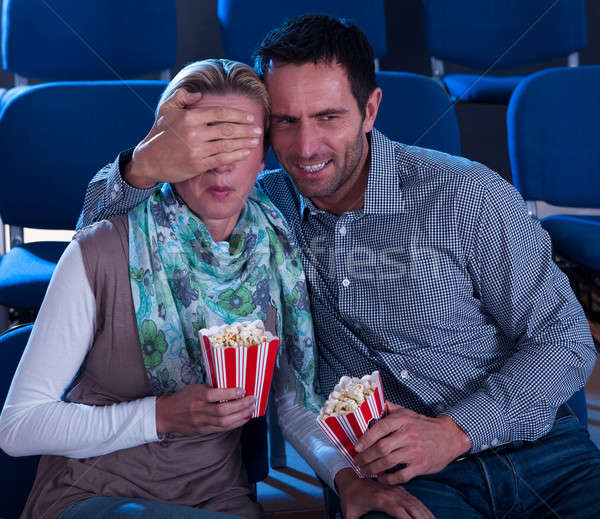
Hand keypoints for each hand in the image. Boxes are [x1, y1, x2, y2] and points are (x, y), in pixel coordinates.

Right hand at [125, 89, 262, 188]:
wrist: (149, 160)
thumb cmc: (160, 134)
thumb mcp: (166, 111)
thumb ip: (182, 98)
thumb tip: (200, 94)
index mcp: (189, 117)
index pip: (220, 113)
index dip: (238, 115)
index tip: (250, 117)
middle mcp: (194, 133)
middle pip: (228, 129)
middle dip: (246, 129)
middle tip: (258, 130)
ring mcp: (197, 150)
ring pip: (228, 145)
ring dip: (245, 143)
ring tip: (255, 141)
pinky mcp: (198, 164)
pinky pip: (222, 159)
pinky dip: (236, 155)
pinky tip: (245, 152)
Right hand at [155, 384, 255, 435]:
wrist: (166, 414)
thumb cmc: (183, 397)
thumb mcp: (195, 388)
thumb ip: (212, 389)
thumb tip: (233, 388)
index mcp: (196, 396)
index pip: (214, 395)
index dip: (230, 393)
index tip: (243, 390)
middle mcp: (198, 410)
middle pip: (222, 411)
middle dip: (240, 406)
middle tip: (252, 400)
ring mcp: (200, 423)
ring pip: (224, 422)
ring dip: (241, 416)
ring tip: (251, 409)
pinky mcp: (203, 431)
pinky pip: (221, 429)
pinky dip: (235, 424)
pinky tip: (243, 418)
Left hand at [334, 468, 434, 518]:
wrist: (350, 479)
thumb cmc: (349, 498)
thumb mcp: (348, 514)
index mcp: (380, 499)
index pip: (400, 512)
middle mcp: (391, 493)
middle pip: (413, 508)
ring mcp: (396, 491)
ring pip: (416, 503)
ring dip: (427, 515)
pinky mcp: (398, 490)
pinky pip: (414, 500)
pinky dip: (423, 509)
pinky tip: (430, 517)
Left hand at [354, 402, 470, 484]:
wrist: (449, 436)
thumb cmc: (423, 425)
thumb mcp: (407, 412)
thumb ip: (389, 408)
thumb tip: (371, 403)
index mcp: (403, 420)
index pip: (380, 428)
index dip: (366, 438)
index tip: (356, 447)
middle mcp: (408, 435)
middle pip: (381, 448)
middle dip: (366, 457)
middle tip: (357, 462)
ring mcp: (415, 451)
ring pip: (388, 462)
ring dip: (373, 468)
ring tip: (365, 471)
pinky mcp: (421, 465)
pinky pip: (402, 475)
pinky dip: (389, 479)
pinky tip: (381, 478)